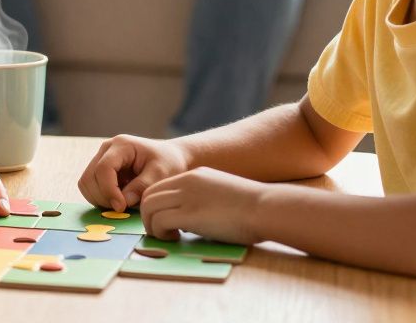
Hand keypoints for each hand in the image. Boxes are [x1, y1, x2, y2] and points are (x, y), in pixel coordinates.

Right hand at [78, 134, 190, 211]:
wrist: (169, 157)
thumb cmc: (168, 162)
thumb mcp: (161, 173)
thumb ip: (143, 186)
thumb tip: (124, 201)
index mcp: (121, 145)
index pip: (104, 168)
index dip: (109, 190)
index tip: (121, 207)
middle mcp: (106, 149)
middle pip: (89, 177)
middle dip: (103, 197)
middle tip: (123, 208)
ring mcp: (100, 158)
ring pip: (86, 183)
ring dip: (100, 198)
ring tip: (122, 204)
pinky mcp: (99, 169)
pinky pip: (89, 187)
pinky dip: (99, 198)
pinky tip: (118, 199)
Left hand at [140, 167, 268, 244]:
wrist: (267, 208)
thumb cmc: (253, 208)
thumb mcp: (221, 194)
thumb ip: (203, 199)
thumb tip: (190, 217)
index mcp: (194, 176)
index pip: (159, 187)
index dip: (156, 206)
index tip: (166, 221)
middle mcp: (186, 182)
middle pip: (148, 196)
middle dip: (148, 216)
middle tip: (162, 232)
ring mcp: (186, 197)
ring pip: (148, 208)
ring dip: (152, 226)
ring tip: (168, 237)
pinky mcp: (189, 214)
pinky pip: (159, 221)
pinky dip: (161, 233)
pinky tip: (176, 239)